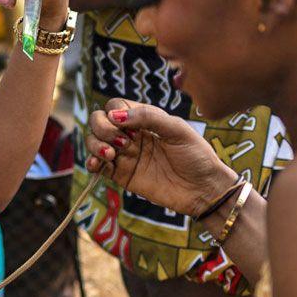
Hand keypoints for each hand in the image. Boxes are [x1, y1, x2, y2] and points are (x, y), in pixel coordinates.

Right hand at [85, 99, 237, 216]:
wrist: (204, 190)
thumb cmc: (197, 156)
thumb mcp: (178, 130)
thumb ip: (149, 117)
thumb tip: (115, 115)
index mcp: (145, 119)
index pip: (115, 106)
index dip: (114, 112)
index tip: (125, 126)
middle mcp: (131, 134)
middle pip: (100, 121)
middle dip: (102, 128)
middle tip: (122, 141)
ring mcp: (125, 155)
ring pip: (94, 142)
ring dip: (95, 144)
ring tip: (111, 154)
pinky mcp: (122, 175)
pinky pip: (99, 166)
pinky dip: (92, 162)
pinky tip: (97, 164)